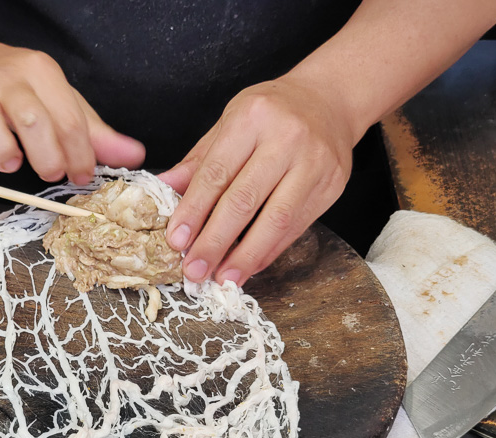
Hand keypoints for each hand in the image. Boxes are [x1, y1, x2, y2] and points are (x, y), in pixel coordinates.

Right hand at [0, 43, 144, 183]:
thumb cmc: (23, 91)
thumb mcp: (63, 104)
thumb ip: (96, 134)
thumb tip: (135, 156)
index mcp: (41, 72)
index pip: (68, 118)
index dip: (80, 154)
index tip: (81, 176)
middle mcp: (6, 76)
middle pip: (30, 119)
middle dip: (46, 156)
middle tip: (50, 174)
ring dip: (1, 151)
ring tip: (11, 164)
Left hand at [159, 77, 355, 285]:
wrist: (330, 100)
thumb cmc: (272, 113)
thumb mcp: (230, 123)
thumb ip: (199, 162)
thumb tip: (163, 189)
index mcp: (252, 118)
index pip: (216, 173)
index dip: (194, 211)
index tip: (177, 241)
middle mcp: (286, 139)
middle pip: (244, 201)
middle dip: (215, 241)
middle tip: (194, 270)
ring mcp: (314, 163)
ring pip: (275, 220)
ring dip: (245, 256)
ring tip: (223, 278)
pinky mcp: (332, 186)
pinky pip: (295, 228)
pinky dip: (269, 252)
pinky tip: (249, 266)